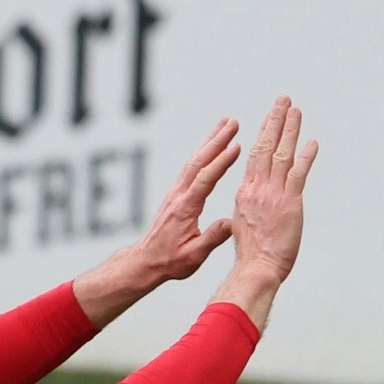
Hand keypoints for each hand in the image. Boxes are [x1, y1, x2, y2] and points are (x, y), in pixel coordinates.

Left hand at [129, 118, 241, 282]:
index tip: (236, 146)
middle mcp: (179, 195)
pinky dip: (203, 154)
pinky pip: (191, 168)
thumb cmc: (170, 262)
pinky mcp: (175, 195)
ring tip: (225, 125)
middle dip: (217, 140)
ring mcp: (175, 193)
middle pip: (199, 161)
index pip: (205, 179)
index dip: (221, 162)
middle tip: (232, 122)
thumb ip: (213, 238)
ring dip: (210, 141)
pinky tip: (211, 147)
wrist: (146, 261)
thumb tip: (232, 222)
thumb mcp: (194, 255)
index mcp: (185, 208)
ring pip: (194, 161)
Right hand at [228, 97, 317, 285]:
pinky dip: (306, 156)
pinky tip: (312, 142)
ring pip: (281, 154)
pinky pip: (298, 174)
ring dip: (290, 130)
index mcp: (245, 192)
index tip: (268, 117)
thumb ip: (248, 209)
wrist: (256, 269)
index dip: (262, 133)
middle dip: (275, 120)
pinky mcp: (289, 204)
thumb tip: (250, 205)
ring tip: (296, 109)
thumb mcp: (242, 225)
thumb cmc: (251, 256)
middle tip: (283, 100)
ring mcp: (273, 194)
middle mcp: (257, 188)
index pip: (254, 155)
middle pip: (266, 146)